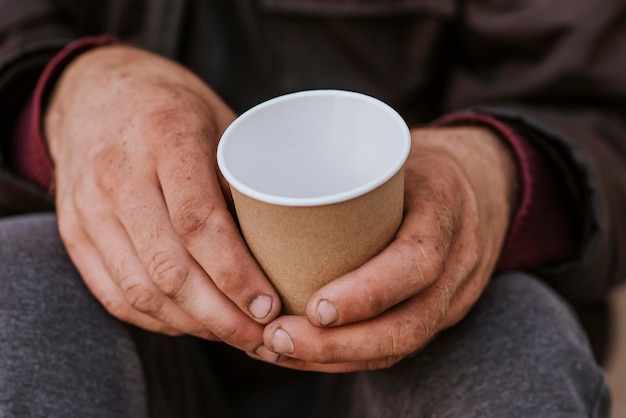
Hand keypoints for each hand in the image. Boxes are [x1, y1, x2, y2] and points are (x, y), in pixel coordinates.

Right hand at [46, 45, 280, 353]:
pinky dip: (154, 318)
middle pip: (170, 269)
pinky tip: (189, 323)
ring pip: (139, 289)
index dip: (236, 274)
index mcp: (166, 139)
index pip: (199, 222)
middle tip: (259, 336)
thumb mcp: (217, 120)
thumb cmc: (169, 105)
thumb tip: (282, 240)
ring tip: (232, 336)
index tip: (268, 306)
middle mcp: (120, 176)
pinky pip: (112, 293)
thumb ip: (243, 175)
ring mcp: (89, 207)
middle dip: (220, 315)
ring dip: (191, 324)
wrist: (90, 89)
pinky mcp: (74, 231)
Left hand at [255, 126, 517, 370]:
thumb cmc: (420, 163)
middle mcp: (459, 257)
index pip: (417, 261)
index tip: (314, 306)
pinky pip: (401, 344)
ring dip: (338, 358)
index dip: (368, 293)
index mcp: (445, 207)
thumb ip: (341, 170)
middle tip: (278, 337)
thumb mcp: (392, 150)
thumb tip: (252, 188)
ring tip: (281, 349)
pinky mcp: (442, 308)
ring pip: (404, 344)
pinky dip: (351, 356)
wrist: (485, 181)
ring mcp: (457, 290)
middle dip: (340, 344)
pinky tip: (308, 354)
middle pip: (410, 322)